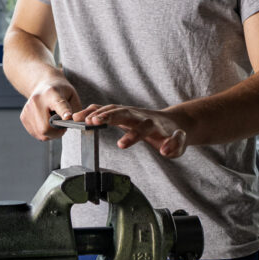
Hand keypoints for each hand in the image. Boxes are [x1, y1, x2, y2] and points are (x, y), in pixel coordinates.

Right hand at [20, 79, 82, 141]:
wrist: (44, 85)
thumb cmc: (61, 92)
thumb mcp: (72, 96)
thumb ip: (75, 110)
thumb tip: (74, 124)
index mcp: (52, 93)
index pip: (59, 104)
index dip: (64, 112)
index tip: (68, 117)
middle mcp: (36, 101)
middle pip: (46, 127)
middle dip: (57, 132)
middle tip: (63, 127)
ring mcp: (27, 109)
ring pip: (41, 134)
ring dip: (51, 133)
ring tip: (55, 122)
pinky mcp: (23, 117)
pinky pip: (36, 134)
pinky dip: (44, 133)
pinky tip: (47, 123)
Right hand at [73, 104, 188, 157]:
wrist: (170, 121)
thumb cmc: (173, 134)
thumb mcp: (180, 143)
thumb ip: (175, 145)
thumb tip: (165, 150)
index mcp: (153, 124)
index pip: (143, 127)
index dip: (132, 135)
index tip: (120, 145)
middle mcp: (140, 115)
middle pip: (124, 113)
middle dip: (108, 116)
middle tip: (92, 122)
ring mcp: (130, 111)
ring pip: (112, 109)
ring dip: (97, 113)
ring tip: (80, 119)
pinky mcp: (122, 112)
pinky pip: (105, 109)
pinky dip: (92, 111)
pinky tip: (78, 116)